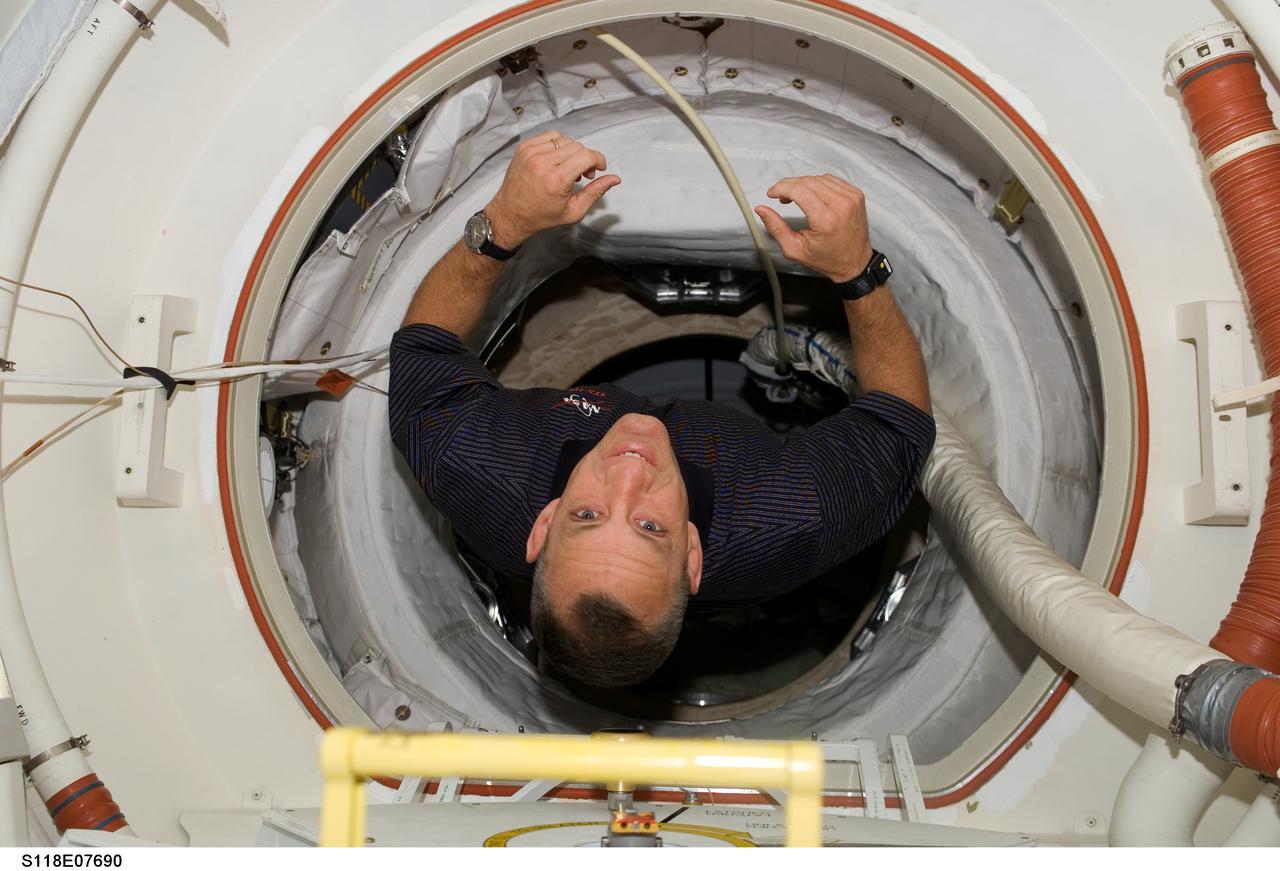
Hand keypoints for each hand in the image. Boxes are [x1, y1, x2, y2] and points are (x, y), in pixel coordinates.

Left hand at [485, 130, 620, 247]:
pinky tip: (556, 160)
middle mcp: (542, 162)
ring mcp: (531, 152)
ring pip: (564, 139)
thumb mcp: (574, 211)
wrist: (511, 214)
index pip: (586, 155)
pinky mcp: (524, 148)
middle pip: (577, 147)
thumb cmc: (542, 216)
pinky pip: (549, 136)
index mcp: (556, 179)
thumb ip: (596, 192)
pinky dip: (557, 145)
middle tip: (583, 175)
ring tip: (568, 167)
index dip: (598, 160)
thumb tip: (615, 179)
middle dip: (585, 158)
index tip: (599, 169)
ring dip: (571, 151)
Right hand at [754, 175, 873, 282]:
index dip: (781, 188)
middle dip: (789, 185)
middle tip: (781, 196)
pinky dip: (817, 184)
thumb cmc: (827, 259)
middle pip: (807, 182)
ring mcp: (851, 198)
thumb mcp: (794, 249)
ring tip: (795, 197)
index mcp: (826, 220)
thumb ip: (775, 228)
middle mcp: (841, 205)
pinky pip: (831, 180)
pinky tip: (811, 195)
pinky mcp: (856, 195)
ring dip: (802, 184)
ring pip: (818, 178)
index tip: (772, 193)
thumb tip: (762, 209)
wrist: (854, 262)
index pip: (799, 190)